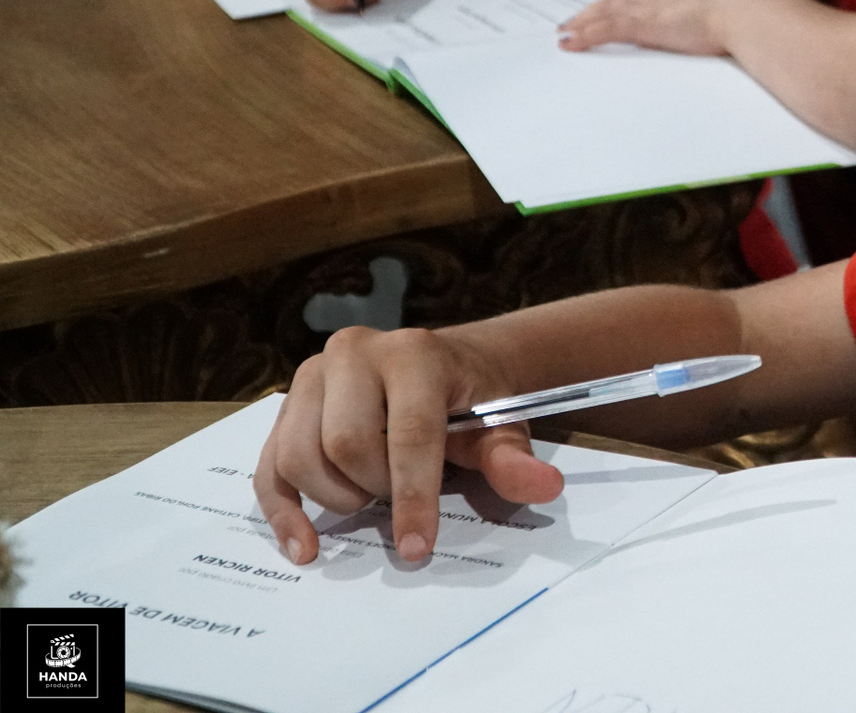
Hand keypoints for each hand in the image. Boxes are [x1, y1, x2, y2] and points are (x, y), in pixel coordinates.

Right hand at [254, 326, 563, 566]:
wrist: (448, 366)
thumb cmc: (474, 398)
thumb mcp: (501, 424)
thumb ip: (513, 459)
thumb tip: (542, 487)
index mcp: (414, 354)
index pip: (407, 434)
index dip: (413, 496)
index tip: (418, 546)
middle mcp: (354, 352)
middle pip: (345, 445)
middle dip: (375, 489)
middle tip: (400, 502)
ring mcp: (313, 373)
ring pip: (300, 455)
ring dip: (335, 497)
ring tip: (370, 500)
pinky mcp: (289, 403)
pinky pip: (270, 463)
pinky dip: (283, 510)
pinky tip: (305, 544)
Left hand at [557, 0, 775, 56]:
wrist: (746, 13)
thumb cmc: (747, 17)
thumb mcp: (730, 21)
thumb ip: (722, 25)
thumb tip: (734, 33)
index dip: (621, 4)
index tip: (609, 10)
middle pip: (615, 2)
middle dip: (592, 11)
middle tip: (573, 22)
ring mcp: (649, 10)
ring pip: (603, 14)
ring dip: (581, 23)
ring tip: (564, 33)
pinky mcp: (644, 25)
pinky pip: (604, 30)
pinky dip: (584, 35)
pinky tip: (569, 43)